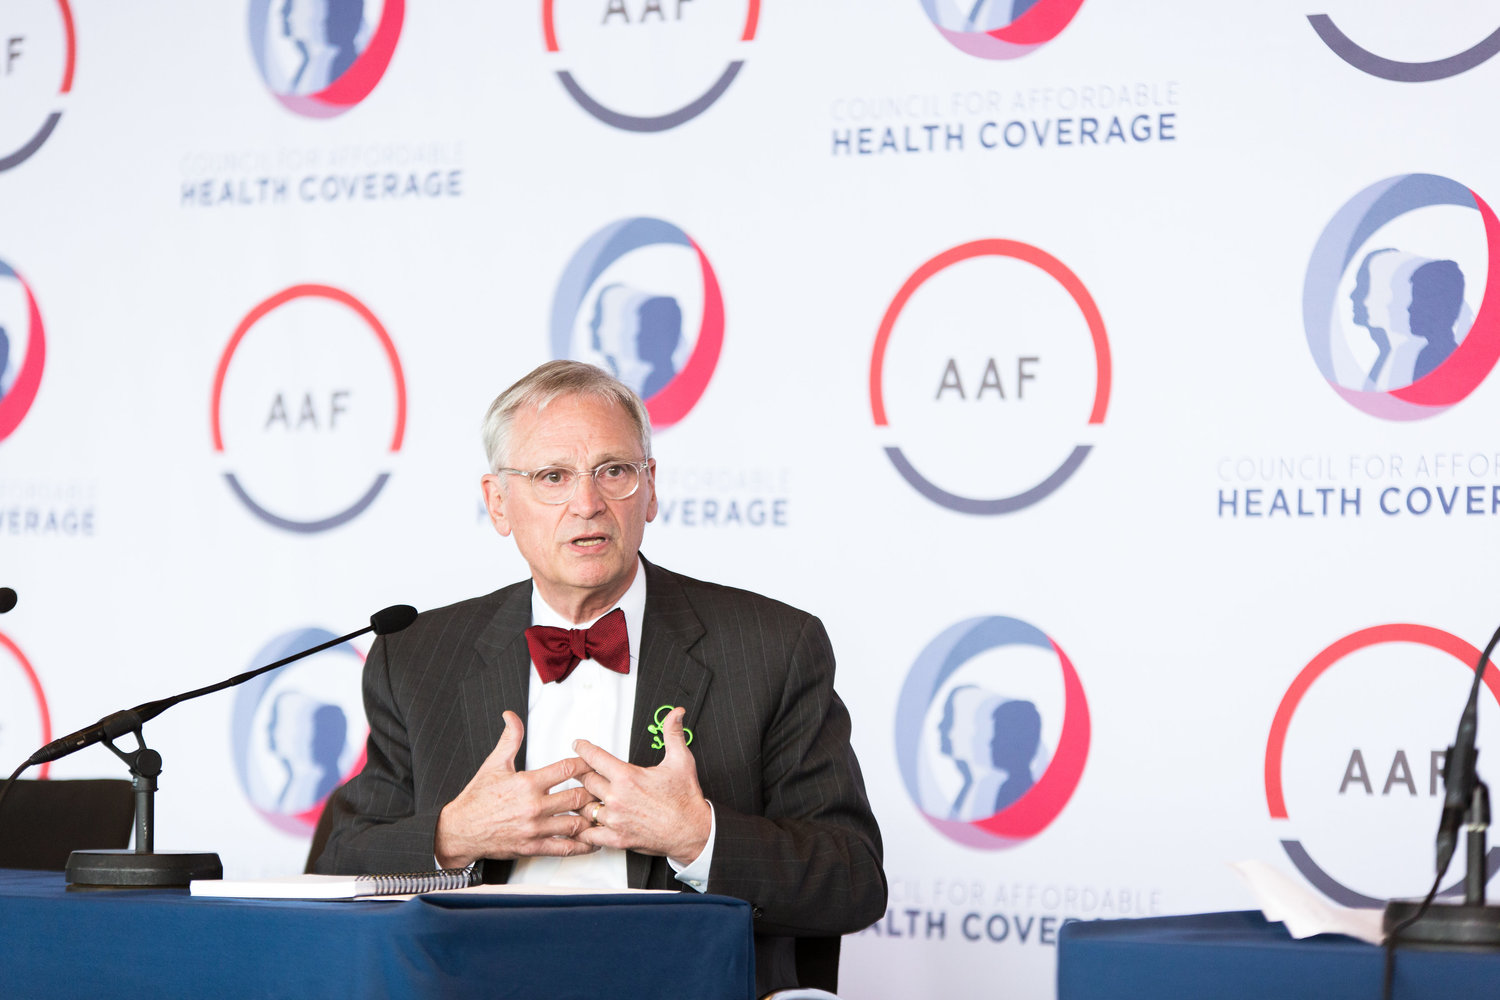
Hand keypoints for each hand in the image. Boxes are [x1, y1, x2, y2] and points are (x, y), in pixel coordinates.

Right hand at [434, 711, 597, 867]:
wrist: (460, 830)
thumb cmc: (477, 799)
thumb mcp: (494, 764)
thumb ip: (509, 739)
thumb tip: (511, 716)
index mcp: (527, 783)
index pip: (566, 769)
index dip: (585, 764)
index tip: (593, 764)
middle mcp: (534, 806)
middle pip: (576, 797)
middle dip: (593, 792)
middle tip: (604, 789)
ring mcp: (534, 828)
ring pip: (575, 823)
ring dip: (590, 818)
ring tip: (602, 813)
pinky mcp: (532, 847)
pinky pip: (564, 848)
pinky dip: (582, 846)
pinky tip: (592, 842)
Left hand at [573, 707, 711, 863]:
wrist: (693, 830)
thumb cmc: (686, 800)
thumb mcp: (681, 760)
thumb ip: (673, 733)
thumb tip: (675, 714)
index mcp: (628, 777)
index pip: (594, 757)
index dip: (583, 749)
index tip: (579, 746)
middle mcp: (617, 798)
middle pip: (585, 780)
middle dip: (582, 774)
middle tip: (581, 771)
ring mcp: (615, 819)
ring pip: (584, 807)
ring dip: (583, 801)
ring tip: (585, 797)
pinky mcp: (617, 838)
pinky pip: (590, 834)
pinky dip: (586, 829)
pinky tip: (588, 824)